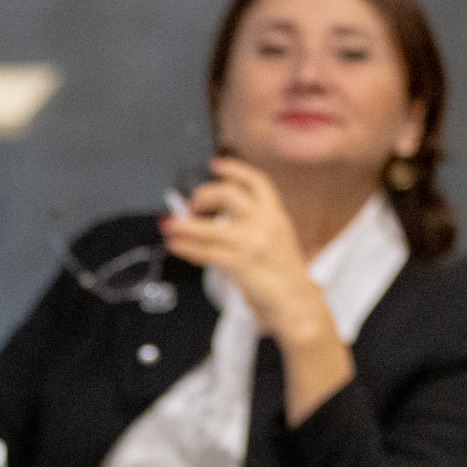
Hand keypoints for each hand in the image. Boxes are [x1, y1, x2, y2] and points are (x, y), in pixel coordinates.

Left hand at [160, 156, 333, 344]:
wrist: (297, 302)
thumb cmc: (283, 274)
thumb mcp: (275, 239)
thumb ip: (251, 225)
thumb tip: (213, 219)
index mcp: (276, 215)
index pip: (257, 182)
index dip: (235, 169)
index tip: (215, 164)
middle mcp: (266, 224)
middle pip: (229, 195)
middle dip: (204, 195)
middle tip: (190, 204)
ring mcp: (253, 243)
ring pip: (210, 227)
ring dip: (184, 225)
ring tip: (169, 225)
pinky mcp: (240, 264)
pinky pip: (206, 252)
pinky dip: (187, 248)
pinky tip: (176, 246)